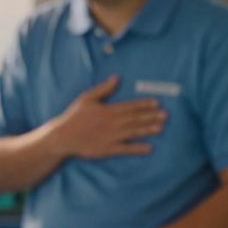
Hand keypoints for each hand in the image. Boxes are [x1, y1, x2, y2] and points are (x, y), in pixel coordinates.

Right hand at [50, 76, 165, 159]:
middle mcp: (111, 123)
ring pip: (132, 132)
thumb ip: (103, 89)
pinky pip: (125, 149)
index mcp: (108, 110)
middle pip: (134, 119)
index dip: (144, 104)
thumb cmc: (74, 117)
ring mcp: (110, 137)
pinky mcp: (107, 149)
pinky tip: (148, 148)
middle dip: (151, 116)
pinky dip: (136, 148)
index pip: (130, 106)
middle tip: (165, 115)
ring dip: (147, 130)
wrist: (62, 137)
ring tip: (161, 128)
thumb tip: (117, 78)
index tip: (157, 103)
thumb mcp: (86, 99)